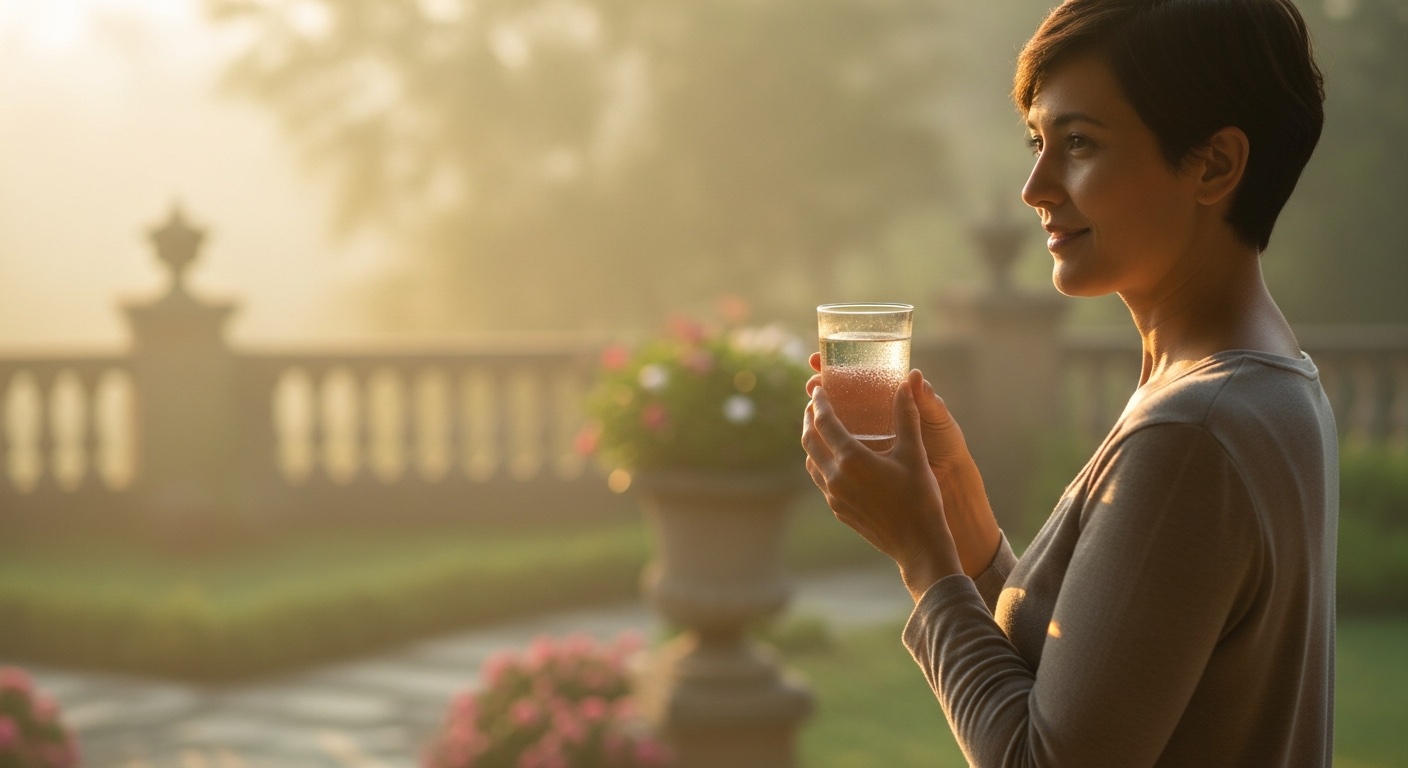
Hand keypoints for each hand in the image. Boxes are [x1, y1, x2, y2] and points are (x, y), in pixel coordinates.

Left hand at [808, 354, 999, 577]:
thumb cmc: (920, 497)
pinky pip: (820, 479)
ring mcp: (834, 496)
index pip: (825, 422)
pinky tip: (832, 459)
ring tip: (820, 428)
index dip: (819, 402)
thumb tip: (907, 382)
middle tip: (814, 404)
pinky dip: (819, 462)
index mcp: (852, 459)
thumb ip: (906, 416)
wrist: (918, 544)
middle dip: (809, 419)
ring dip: (812, 441)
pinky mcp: (838, 509)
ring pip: (811, 461)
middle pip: (810, 440)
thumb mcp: (914, 453)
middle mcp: (836, 477)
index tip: (817, 389)